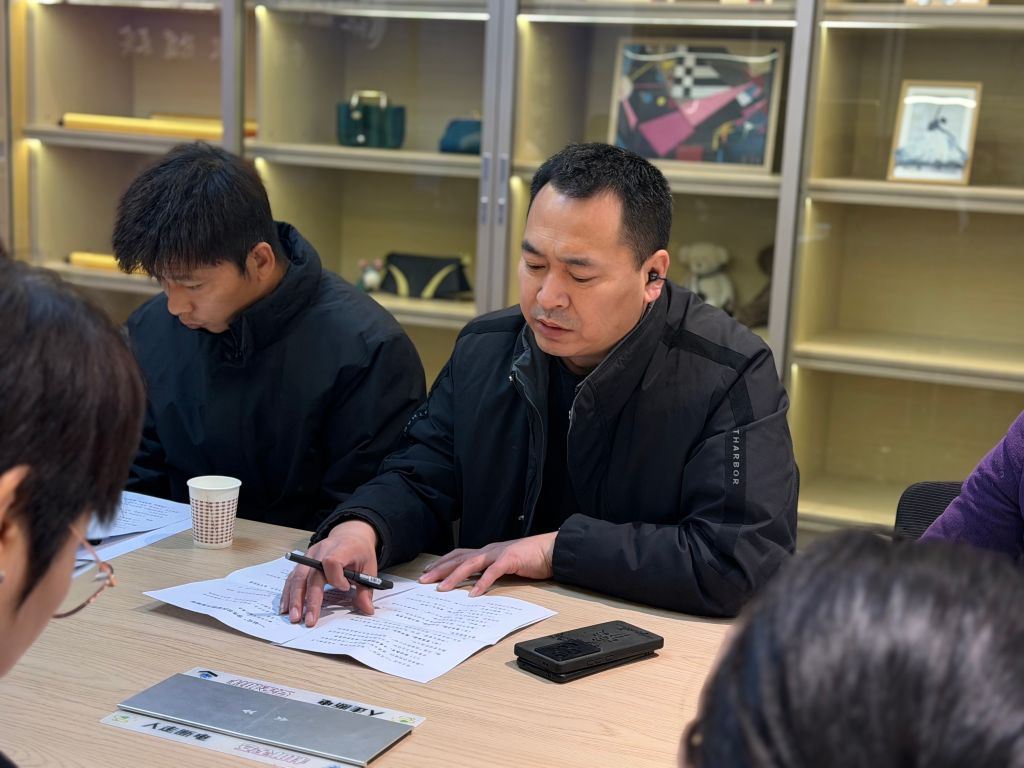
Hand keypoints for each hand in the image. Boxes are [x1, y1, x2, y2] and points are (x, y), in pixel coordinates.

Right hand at [280, 520, 378, 625]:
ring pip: (298, 577)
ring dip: (294, 599)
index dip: (337, 578)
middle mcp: (322, 551)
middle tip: (309, 620)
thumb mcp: (369, 567)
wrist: (349, 535)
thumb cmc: (359, 552)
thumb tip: (367, 610)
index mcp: (341, 548)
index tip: (345, 588)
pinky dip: (288, 593)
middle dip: (309, 600)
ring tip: (294, 617)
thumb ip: (366, 589)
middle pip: (311, 575)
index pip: (332, 562)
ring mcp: (309, 556)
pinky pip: (292, 578)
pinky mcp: (303, 562)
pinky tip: (286, 608)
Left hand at [419, 532, 556, 596]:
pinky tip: (474, 594)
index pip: (458, 555)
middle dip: (439, 569)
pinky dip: (482, 583)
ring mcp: (498, 553)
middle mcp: (488, 550)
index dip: (442, 562)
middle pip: (458, 558)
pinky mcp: (510, 560)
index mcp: (486, 551)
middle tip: (423, 580)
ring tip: (442, 588)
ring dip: (454, 576)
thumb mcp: (504, 564)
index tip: (427, 571)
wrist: (550, 549)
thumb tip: (474, 585)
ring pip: (470, 564)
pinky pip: (493, 572)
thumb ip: (490, 570)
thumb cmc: (529, 558)